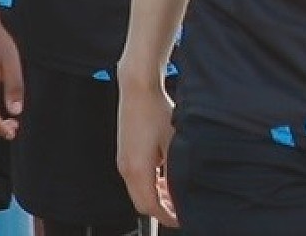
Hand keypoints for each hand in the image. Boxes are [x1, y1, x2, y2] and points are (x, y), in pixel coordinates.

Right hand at [116, 77, 178, 228]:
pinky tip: (163, 175)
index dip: (168, 216)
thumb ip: (177, 170)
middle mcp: (126, 169)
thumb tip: (183, 189)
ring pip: (138, 192)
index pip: (152, 207)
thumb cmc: (156, 110)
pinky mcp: (124, 153)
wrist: (138, 87)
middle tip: (180, 208)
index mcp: (138, 170)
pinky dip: (149, 183)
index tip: (182, 217)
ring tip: (174, 192)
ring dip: (155, 196)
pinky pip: (135, 179)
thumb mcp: (174, 142)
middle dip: (162, 209)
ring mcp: (123, 161)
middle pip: (142, 204)